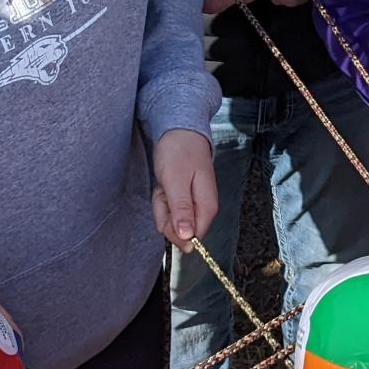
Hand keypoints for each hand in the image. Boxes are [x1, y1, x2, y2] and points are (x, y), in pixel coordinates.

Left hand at [150, 127, 218, 249]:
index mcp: (207, 206)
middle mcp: (203, 208)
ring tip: (165, 184)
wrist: (180, 131)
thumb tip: (189, 238)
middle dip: (165, 214)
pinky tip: (164, 184)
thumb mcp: (176, 181)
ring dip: (161, 205)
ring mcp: (193, 204)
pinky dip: (161, 199)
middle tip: (165, 191)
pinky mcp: (184, 200)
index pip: (193, 237)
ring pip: (171, 221)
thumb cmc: (179, 152)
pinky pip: (168, 210)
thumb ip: (182, 210)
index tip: (167, 208)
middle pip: (180, 231)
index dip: (174, 230)